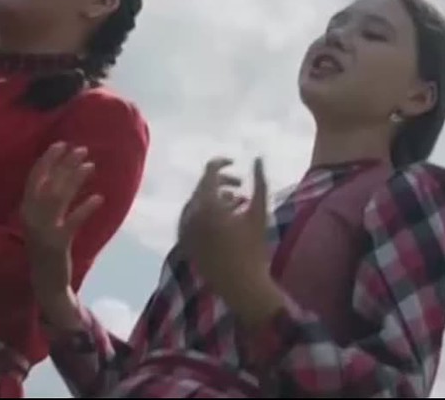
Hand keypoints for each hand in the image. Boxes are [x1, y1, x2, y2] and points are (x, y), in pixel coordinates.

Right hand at [21, 142, 100, 329]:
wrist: (46, 282)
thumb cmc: (47, 248)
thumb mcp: (44, 221)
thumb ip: (50, 200)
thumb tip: (65, 173)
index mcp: (26, 210)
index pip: (34, 178)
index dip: (47, 159)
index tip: (62, 143)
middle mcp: (31, 217)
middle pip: (48, 184)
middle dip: (64, 164)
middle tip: (82, 149)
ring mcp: (42, 231)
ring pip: (58, 198)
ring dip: (75, 179)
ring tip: (91, 165)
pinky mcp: (57, 244)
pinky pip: (72, 221)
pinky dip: (86, 208)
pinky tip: (99, 198)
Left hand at [180, 157, 284, 327]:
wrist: (241, 286)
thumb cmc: (254, 249)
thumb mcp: (259, 212)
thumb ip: (259, 182)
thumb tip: (258, 158)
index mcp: (207, 205)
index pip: (208, 173)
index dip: (220, 163)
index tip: (233, 162)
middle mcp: (191, 215)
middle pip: (201, 188)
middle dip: (221, 183)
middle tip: (241, 187)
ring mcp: (185, 230)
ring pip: (196, 203)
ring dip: (214, 199)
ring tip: (235, 203)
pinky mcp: (185, 243)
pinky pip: (191, 219)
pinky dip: (205, 213)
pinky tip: (224, 219)